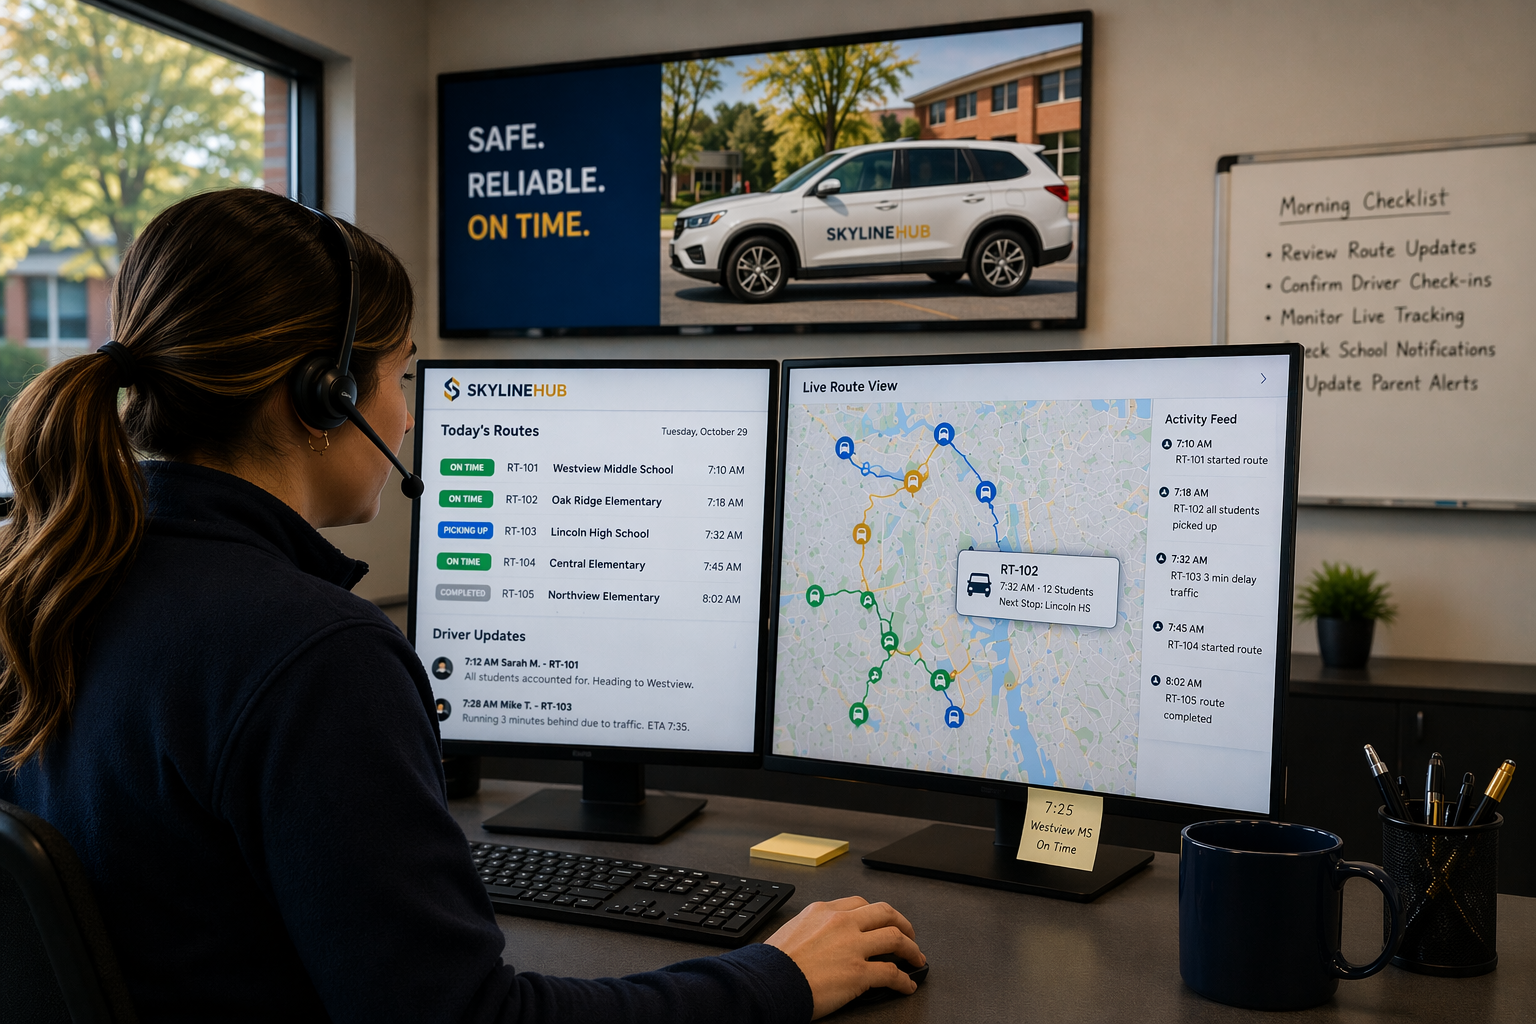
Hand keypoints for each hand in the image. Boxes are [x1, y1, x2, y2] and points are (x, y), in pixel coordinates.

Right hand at [764, 896, 924, 1018]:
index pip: (860, 904)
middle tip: (908, 935)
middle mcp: (841, 923)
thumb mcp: (793, 930)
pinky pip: (892, 973)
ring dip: (911, 949)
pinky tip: (907, 985)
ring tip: (916, 958)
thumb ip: (814, 928)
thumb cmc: (773, 963)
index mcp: (823, 911)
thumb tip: (824, 939)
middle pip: (885, 913)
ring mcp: (852, 947)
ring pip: (896, 938)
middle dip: (902, 924)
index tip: (882, 922)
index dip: (877, 914)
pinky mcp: (859, 973)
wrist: (766, 982)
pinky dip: (905, 980)